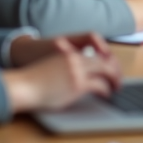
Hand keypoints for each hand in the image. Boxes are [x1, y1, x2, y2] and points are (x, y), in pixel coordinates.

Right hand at [1, 38, 121, 112]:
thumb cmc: (35, 80)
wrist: (23, 86)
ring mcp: (77, 71)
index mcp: (70, 52)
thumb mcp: (54, 65)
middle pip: (104, 59)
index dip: (107, 58)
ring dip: (114, 79)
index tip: (112, 66)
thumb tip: (81, 73)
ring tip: (116, 86)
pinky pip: (99, 84)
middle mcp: (76, 58)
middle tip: (118, 78)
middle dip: (115, 69)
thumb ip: (68, 65)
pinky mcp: (77, 84)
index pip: (96, 50)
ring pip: (105, 70)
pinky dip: (106, 89)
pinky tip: (107, 93)